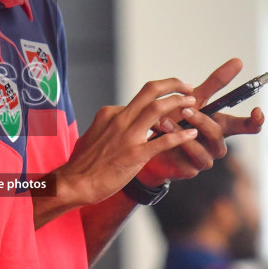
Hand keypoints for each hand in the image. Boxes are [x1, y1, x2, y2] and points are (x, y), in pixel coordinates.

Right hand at [50, 80, 202, 210]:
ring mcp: (127, 136)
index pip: (138, 99)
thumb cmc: (81, 165)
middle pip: (150, 91)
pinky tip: (192, 134)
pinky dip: (181, 136)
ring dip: (179, 103)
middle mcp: (119, 119)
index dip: (158, 98)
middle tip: (187, 86)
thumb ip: (107, 128)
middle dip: (173, 85)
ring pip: (158, 109)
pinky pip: (163, 141)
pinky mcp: (135, 154)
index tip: (170, 99)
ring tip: (194, 104)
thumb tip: (113, 126)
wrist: (74, 183)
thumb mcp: (92, 136)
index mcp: (110, 114)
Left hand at [143, 59, 263, 183]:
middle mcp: (216, 144)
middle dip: (202, 121)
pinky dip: (172, 148)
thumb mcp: (195, 98)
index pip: (248, 127)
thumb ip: (216, 82)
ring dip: (183, 134)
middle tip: (185, 109)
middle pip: (219, 134)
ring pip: (202, 150)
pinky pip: (185, 161)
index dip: (256, 121)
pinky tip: (161, 138)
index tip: (257, 111)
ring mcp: (205, 159)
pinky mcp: (190, 171)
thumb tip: (238, 60)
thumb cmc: (178, 118)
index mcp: (222, 126)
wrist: (150, 142)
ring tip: (165, 122)